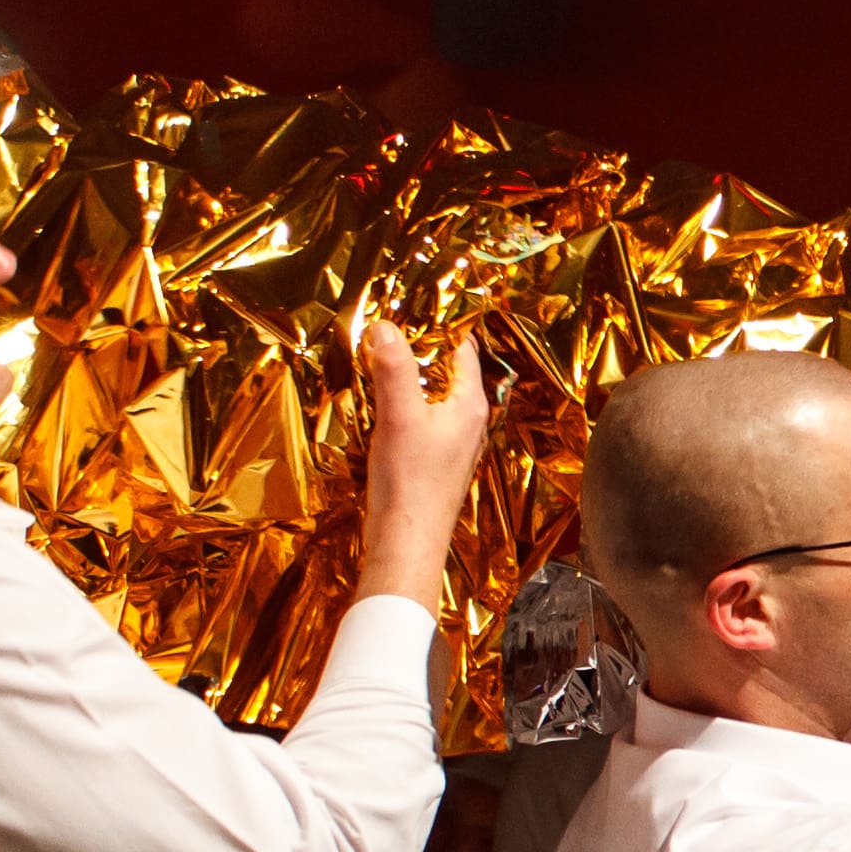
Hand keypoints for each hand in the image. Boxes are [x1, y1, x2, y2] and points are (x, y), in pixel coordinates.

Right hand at [355, 319, 491, 539]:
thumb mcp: (399, 416)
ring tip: (381, 362)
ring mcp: (454, 446)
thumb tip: (386, 326)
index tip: (413, 306)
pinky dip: (405, 407)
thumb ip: (393, 369)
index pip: (463, 351)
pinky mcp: (435, 465)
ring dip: (410, 381)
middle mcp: (469, 424)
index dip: (440, 327)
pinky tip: (383, 409)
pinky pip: (423, 422)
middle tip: (389, 330)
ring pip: (434, 399)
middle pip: (448, 374)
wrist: (406, 544)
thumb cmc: (410, 484)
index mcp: (470, 406)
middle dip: (421, 352)